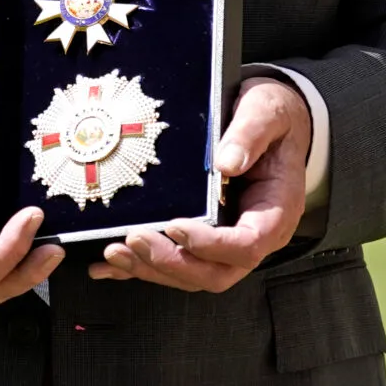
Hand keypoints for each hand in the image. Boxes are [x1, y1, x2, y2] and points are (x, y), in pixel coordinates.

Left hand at [91, 75, 309, 292]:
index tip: (176, 225)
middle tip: (135, 239)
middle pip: (215, 272)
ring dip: (151, 268)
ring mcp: (228, 241)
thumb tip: (226, 162)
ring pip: (191, 274)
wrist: (274, 121)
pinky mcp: (205, 237)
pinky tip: (110, 265)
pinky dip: (142, 267)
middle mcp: (253, 234)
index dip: (210, 243)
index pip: (246, 246)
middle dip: (171, 262)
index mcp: (275, 211)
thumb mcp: (267, 111)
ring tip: (116, 252)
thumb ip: (250, 133)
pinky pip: (175, 262)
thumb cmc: (274, 118)